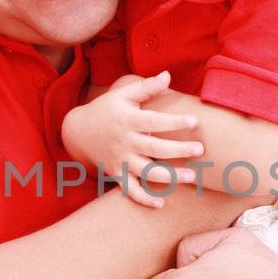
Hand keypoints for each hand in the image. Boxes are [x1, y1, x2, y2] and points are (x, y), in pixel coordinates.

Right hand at [61, 71, 205, 208]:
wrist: (77, 132)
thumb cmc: (106, 110)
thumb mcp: (122, 94)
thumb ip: (146, 87)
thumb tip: (168, 75)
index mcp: (128, 121)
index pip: (154, 121)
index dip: (174, 122)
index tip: (194, 121)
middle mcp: (125, 142)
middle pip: (155, 149)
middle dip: (178, 150)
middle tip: (200, 150)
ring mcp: (120, 161)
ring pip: (147, 172)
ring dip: (169, 178)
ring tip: (192, 179)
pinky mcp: (116, 174)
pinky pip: (130, 190)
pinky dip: (143, 199)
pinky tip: (161, 204)